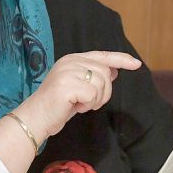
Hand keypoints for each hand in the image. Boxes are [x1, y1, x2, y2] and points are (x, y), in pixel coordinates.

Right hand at [17, 51, 141, 140]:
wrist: (36, 117)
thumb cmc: (57, 105)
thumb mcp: (78, 87)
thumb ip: (93, 76)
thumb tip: (114, 69)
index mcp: (72, 59)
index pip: (102, 55)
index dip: (121, 59)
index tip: (136, 64)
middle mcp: (70, 61)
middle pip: (105, 73)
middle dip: (103, 92)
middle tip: (87, 102)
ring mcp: (68, 72)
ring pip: (101, 84)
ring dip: (95, 100)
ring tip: (79, 104)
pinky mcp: (68, 85)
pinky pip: (93, 95)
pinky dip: (88, 105)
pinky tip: (74, 107)